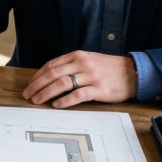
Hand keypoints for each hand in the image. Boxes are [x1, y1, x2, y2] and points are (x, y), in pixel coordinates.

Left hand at [22, 51, 136, 108]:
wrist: (133, 72)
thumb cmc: (109, 68)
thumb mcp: (89, 60)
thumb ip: (72, 65)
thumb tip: (51, 77)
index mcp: (77, 56)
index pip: (51, 65)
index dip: (37, 76)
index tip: (29, 85)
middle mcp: (82, 63)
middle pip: (53, 74)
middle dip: (37, 85)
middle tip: (27, 95)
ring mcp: (91, 76)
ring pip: (62, 83)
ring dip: (46, 93)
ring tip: (37, 101)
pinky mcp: (99, 89)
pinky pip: (78, 94)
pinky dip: (65, 100)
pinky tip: (57, 105)